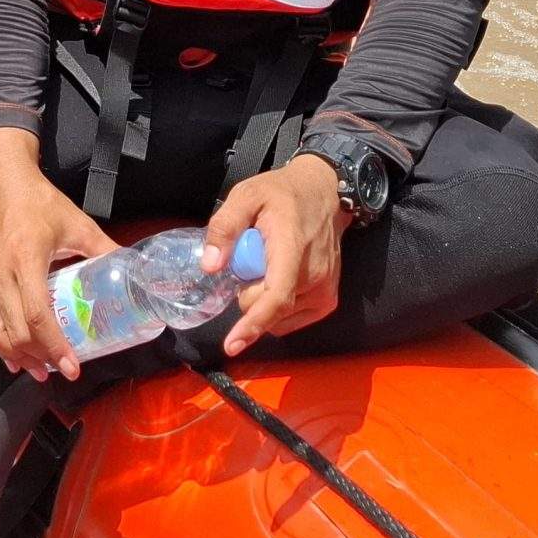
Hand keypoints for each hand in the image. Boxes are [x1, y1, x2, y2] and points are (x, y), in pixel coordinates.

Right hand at [0, 132, 116, 379]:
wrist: (1, 180)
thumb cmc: (39, 202)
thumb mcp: (76, 223)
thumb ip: (104, 249)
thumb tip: (131, 270)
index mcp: (26, 258)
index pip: (36, 316)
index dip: (54, 347)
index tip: (71, 367)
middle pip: (14, 332)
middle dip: (38, 358)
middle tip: (59, 370)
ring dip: (13, 356)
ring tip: (36, 368)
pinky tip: (11, 353)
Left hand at [203, 153, 347, 355]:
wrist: (323, 193)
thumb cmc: (282, 193)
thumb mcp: (246, 195)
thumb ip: (225, 227)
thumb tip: (210, 267)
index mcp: (293, 250)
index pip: (275, 297)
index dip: (252, 324)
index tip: (232, 345)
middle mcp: (315, 278)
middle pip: (266, 307)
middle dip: (247, 290)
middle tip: (250, 255)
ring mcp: (324, 292)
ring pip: (277, 317)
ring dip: (262, 298)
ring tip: (267, 262)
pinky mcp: (327, 301)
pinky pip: (290, 318)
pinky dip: (275, 306)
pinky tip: (276, 276)